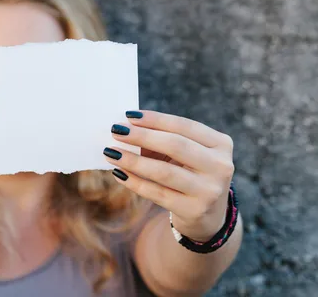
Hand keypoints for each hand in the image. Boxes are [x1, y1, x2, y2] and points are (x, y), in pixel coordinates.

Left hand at [104, 110, 234, 241]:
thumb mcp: (186, 154)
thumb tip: (126, 128)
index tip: (129, 115)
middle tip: (116, 130)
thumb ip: (163, 139)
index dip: (156, 119)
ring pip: (164, 171)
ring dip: (133, 160)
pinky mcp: (194, 210)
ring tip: (111, 152)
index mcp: (221, 144)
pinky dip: (135, 182)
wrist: (208, 215)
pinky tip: (119, 173)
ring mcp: (210, 190)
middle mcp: (221, 166)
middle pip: (176, 145)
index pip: (185, 126)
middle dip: (142, 136)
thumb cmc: (189, 173)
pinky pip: (157, 193)